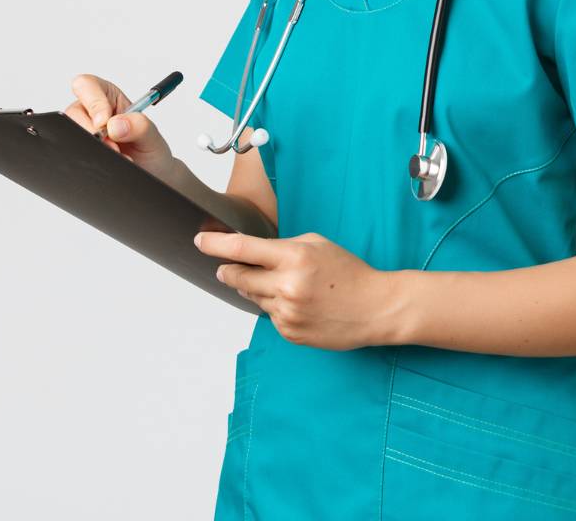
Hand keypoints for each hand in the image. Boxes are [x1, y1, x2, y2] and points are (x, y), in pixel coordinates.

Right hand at [64, 73, 179, 182]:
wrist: (151, 177)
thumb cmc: (151, 151)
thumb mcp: (153, 137)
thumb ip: (140, 126)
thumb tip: (115, 124)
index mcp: (109, 97)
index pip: (88, 85)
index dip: (93, 102)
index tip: (104, 121)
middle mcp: (91, 113)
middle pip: (73, 112)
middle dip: (93, 132)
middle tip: (113, 147)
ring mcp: (84, 133)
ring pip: (71, 135)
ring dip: (94, 148)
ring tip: (117, 157)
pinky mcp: (80, 151)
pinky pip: (73, 153)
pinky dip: (90, 160)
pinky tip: (108, 164)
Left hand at [194, 230, 398, 349]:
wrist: (375, 308)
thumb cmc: (349, 273)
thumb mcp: (317, 244)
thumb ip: (283, 247)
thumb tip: (251, 254)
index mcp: (294, 257)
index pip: (243, 248)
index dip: (216, 245)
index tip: (200, 242)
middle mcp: (286, 286)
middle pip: (239, 277)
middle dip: (228, 271)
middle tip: (224, 267)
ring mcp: (287, 313)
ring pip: (253, 297)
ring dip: (256, 288)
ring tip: (280, 284)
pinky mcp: (289, 333)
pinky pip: (270, 315)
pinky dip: (275, 306)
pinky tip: (297, 303)